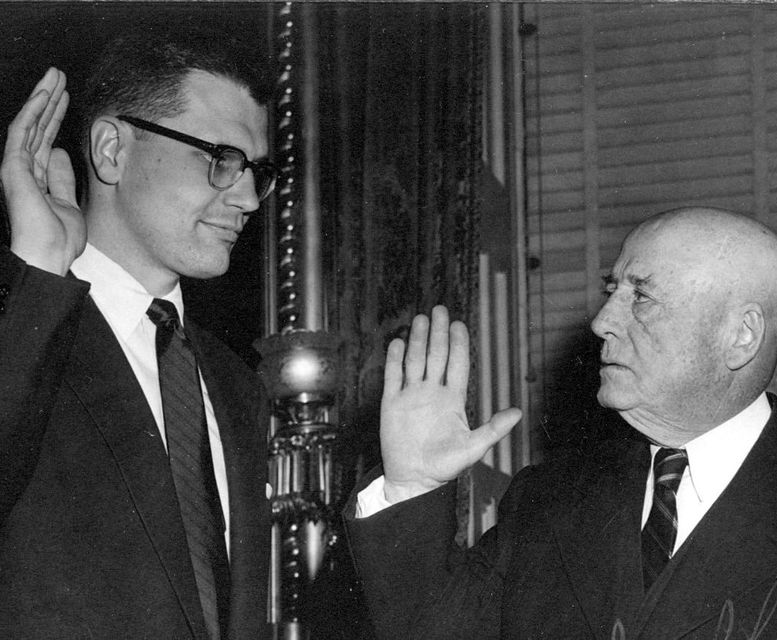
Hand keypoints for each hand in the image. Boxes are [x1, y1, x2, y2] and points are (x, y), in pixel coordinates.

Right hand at [1, 67, 84, 274]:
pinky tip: (44, 94)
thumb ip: (63, 179)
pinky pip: (22, 133)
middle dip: (49, 100)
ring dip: (42, 98)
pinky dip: (34, 112)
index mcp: (37, 179)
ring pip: (29, 124)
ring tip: (55, 75)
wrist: (48, 257)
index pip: (45, 140)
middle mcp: (24, 170)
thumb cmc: (59, 241)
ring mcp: (16, 168)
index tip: (66, 96)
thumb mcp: (69, 204)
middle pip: (37, 127)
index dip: (55, 117)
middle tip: (59, 76)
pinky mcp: (13, 167)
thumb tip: (60, 154)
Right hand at [380, 305, 521, 502]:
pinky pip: (392, 377)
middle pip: (435, 355)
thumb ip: (493, 429)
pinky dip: (394, 360)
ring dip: (417, 340)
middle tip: (439, 310)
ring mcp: (411, 396)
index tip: (458, 324)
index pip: (457, 364)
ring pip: (414, 361)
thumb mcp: (473, 448)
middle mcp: (432, 392)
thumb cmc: (445, 466)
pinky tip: (397, 343)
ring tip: (420, 319)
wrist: (414, 480)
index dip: (458, 344)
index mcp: (453, 399)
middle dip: (438, 333)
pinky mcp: (392, 404)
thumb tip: (518, 413)